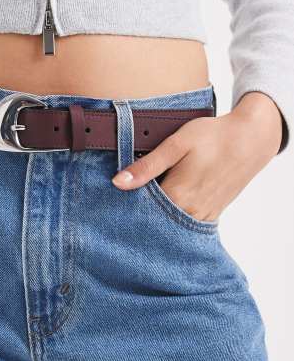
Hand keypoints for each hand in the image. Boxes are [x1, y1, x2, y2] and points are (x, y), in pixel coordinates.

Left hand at [112, 92, 283, 221]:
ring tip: (142, 204)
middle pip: (153, 220)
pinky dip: (172, 218)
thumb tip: (117, 182)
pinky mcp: (210, 215)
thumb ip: (147, 166)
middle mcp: (188, 212)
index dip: (123, 205)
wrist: (251, 139)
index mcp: (176, 196)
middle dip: (137, 214)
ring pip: (169, 224)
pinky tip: (164, 206)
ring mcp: (201, 216)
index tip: (109, 202)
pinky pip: (184, 224)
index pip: (139, 211)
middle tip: (122, 205)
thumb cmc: (213, 137)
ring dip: (155, 217)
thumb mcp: (176, 144)